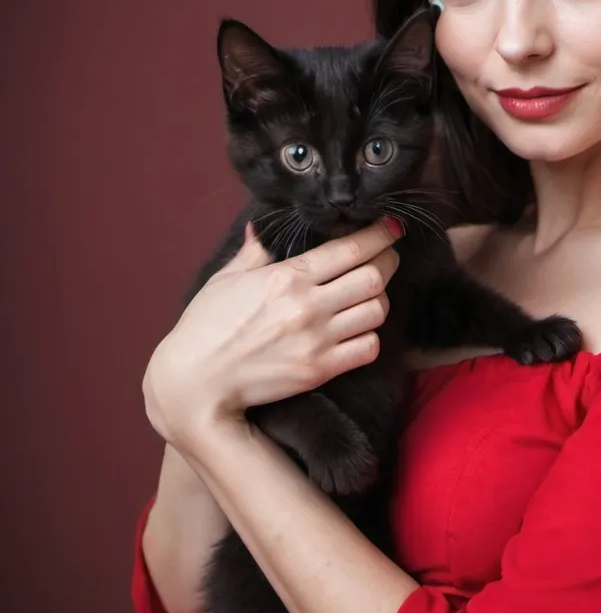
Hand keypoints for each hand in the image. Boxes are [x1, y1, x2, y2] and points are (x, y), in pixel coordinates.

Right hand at [142, 218, 402, 454]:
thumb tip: (260, 228)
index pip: (351, 248)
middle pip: (375, 276)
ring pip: (378, 311)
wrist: (195, 384)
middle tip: (387, 258)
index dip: (381, 234)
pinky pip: (369, 347)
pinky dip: (371, 336)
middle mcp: (308, 306)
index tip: (393, 227)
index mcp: (287, 276)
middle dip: (388, 262)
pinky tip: (359, 330)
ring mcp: (317, 340)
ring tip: (369, 295)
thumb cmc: (205, 327)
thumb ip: (254, 252)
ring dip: (379, 300)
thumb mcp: (226, 280)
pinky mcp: (320, 370)